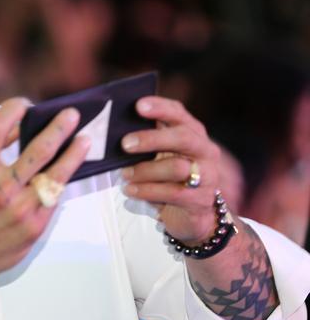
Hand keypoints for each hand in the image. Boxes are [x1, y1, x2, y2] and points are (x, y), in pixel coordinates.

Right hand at [0, 97, 90, 295]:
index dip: (13, 109)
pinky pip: (54, 197)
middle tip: (72, 114)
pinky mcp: (34, 225)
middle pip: (37, 150)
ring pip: (55, 174)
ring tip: (85, 139)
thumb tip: (17, 126)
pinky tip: (70, 168)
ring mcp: (20, 208)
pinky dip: (62, 180)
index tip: (25, 103)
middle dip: (58, 128)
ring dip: (73, 154)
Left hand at [121, 96, 221, 242]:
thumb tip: (113, 126)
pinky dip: (147, 191)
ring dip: (145, 170)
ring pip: (177, 167)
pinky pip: (173, 192)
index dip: (160, 107)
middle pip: (182, 137)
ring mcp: (206, 175)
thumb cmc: (169, 176)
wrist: (195, 213)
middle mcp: (204, 150)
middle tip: (125, 144)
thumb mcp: (161, 154)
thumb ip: (147, 139)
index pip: (179, 113)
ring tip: (124, 174)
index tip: (138, 105)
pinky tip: (130, 190)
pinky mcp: (200, 199)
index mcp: (192, 133)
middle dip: (152, 138)